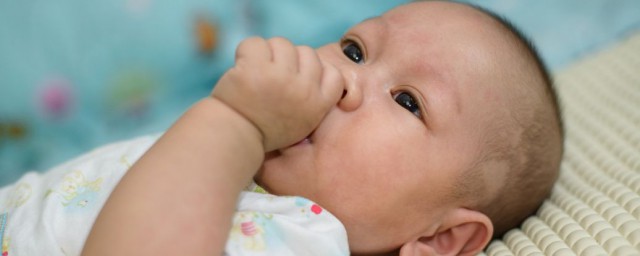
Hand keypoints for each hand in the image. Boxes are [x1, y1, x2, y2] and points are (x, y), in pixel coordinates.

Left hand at [212, 37, 343, 151]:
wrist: (233, 137)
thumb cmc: (265, 130)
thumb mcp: (302, 123)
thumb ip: (314, 99)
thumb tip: (316, 71)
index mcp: (318, 104)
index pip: (333, 74)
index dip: (316, 70)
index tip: (298, 78)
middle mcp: (303, 89)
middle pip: (307, 52)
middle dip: (289, 60)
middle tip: (271, 77)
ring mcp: (280, 77)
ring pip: (282, 44)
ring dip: (266, 54)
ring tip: (255, 74)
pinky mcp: (256, 68)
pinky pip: (255, 43)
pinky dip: (245, 52)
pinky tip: (241, 68)